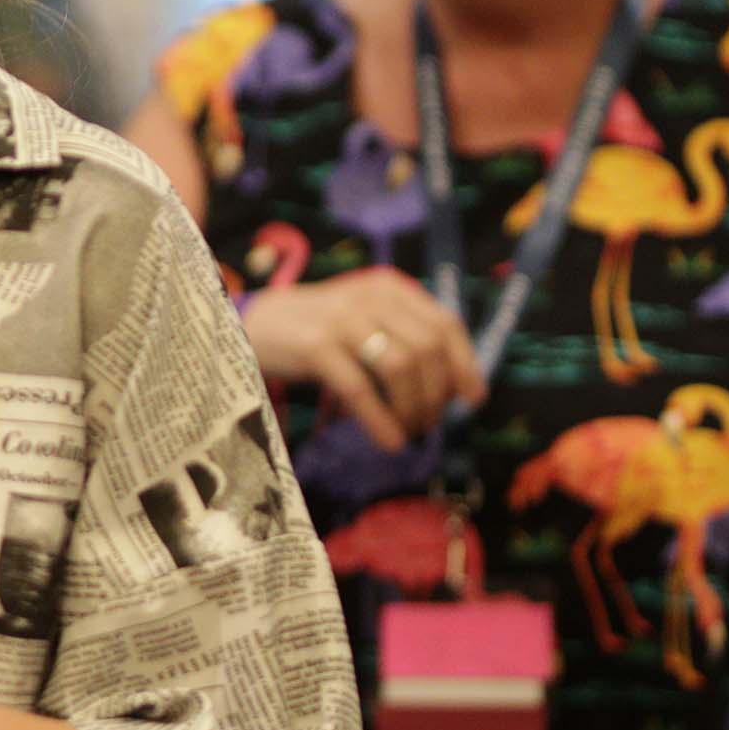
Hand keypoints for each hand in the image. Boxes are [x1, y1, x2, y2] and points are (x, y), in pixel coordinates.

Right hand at [237, 269, 484, 449]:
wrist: (257, 324)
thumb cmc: (321, 330)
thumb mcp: (368, 321)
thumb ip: (407, 340)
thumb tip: (459, 387)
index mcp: (390, 289)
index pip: (445, 324)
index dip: (464, 365)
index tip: (472, 400)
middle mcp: (370, 298)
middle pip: (427, 348)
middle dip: (436, 393)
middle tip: (428, 422)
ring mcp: (342, 319)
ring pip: (400, 366)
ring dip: (411, 407)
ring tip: (407, 431)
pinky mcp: (316, 346)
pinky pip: (360, 388)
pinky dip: (380, 420)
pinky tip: (389, 441)